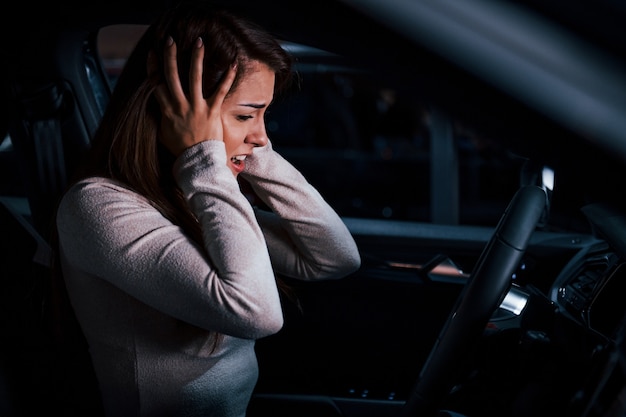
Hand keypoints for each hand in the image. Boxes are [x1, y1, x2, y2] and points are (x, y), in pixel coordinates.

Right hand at [151, 36, 236, 156]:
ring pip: (195, 77)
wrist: (197, 161)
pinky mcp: (212, 111)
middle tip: (170, 39)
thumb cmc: (180, 149)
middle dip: (170, 56)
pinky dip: (227, 76)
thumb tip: (157, 106)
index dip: (153, 67)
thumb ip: (160, 117)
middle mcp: (180, 105)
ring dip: (196, 58)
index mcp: (166, 110)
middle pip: (172, 75)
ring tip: (199, 41)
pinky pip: (221, 91)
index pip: (156, 83)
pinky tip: (232, 63)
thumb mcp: (163, 132)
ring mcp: (197, 107)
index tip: (153, 52)